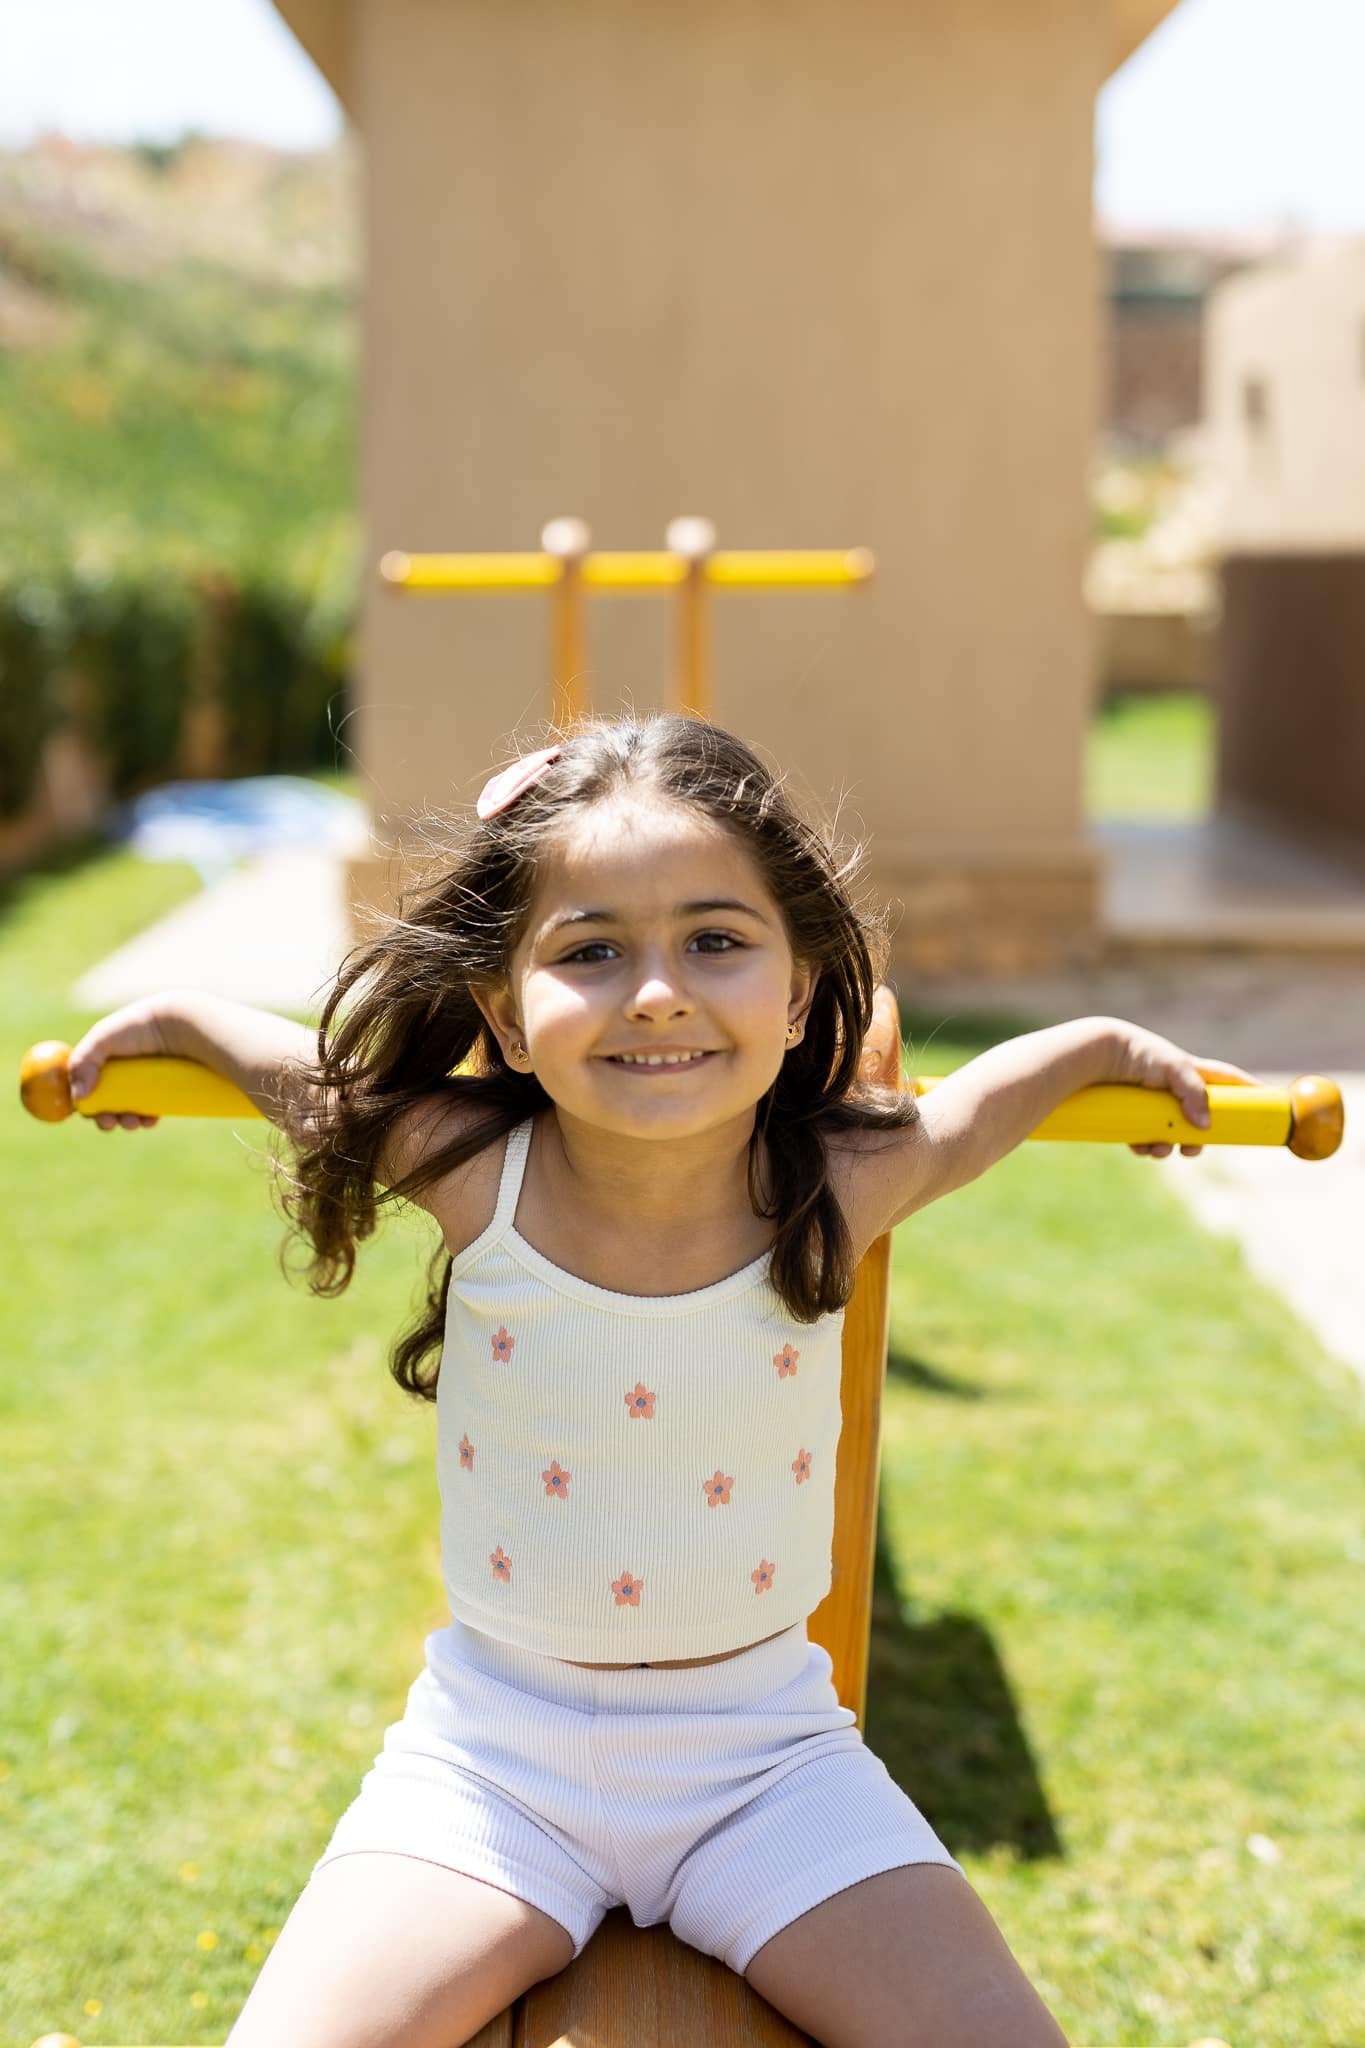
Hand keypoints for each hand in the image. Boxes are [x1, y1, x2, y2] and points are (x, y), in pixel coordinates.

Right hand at [68, 998, 176, 1130]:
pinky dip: (147, 1120)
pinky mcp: (164, 1090)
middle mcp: (124, 1071)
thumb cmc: (139, 1026)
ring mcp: (145, 1082)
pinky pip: (152, 1111)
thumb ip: (82, 1062)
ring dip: (126, 1122)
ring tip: (133, 1122)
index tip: (90, 1114)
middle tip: (109, 1122)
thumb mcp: (103, 1038)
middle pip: (108, 1104)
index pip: (89, 1088)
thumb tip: (79, 1098)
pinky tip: (149, 1120)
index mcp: (105, 1060)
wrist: (180, 1024)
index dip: (87, 1104)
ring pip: (130, 1111)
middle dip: (106, 1118)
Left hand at [1098, 1019, 1260, 1158]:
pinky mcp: (1131, 1115)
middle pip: (1200, 1120)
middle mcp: (1174, 1088)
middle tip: (1191, 1150)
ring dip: (1168, 1148)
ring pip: (1171, 1134)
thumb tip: (1204, 1128)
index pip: (1229, 1082)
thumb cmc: (1137, 1053)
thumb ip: (1194, 1094)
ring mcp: (1153, 1102)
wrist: (1094, 1055)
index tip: (1271, 1106)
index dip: (1250, 1093)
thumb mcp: (1173, 1069)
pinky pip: (1144, 1138)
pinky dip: (1145, 1146)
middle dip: (1197, 1140)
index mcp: (1192, 1072)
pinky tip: (1138, 1146)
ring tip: (1156, 1150)